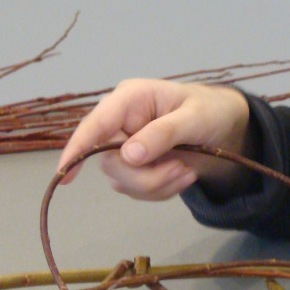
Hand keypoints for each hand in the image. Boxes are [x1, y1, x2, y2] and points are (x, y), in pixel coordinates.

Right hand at [56, 79, 251, 200]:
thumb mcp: (195, 117)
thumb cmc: (209, 110)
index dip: (77, 149)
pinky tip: (182, 175)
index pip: (95, 125)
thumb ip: (163, 133)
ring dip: (158, 184)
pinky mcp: (133, 167)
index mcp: (130, 99)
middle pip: (109, 162)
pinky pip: (137, 190)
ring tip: (188, 170)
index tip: (65, 174)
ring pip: (122, 181)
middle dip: (146, 176)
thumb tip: (129, 155)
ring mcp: (124, 146)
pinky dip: (162, 190)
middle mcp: (120, 123)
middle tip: (182, 169)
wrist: (224, 127)